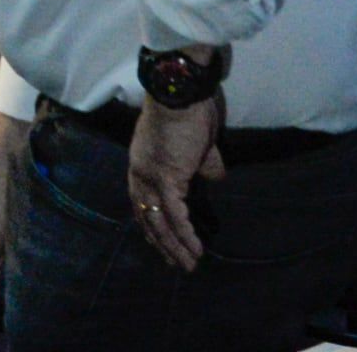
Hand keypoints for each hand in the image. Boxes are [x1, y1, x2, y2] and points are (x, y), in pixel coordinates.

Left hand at [126, 88, 225, 270]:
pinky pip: (175, 214)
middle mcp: (140, 172)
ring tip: (188, 264)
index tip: (160, 242)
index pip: (141, 202)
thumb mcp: (198, 143)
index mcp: (142, 163)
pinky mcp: (166, 178)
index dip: (151, 223)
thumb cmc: (189, 110)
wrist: (181, 90)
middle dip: (161, 242)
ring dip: (175, 246)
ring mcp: (150, 176)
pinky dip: (185, 234)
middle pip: (146, 216)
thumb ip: (203, 162)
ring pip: (159, 220)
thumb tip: (216, 176)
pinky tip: (195, 249)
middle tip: (175, 263)